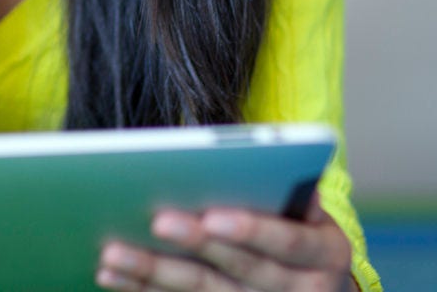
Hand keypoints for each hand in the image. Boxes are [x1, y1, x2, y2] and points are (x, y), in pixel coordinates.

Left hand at [96, 192, 354, 291]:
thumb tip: (271, 159)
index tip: (211, 215)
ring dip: (153, 274)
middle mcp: (299, 291)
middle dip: (194, 246)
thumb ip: (293, 189)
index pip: (285, 242)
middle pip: (238, 270)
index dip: (250, 229)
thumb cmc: (303, 231)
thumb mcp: (313, 213)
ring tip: (112, 253)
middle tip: (155, 221)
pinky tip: (113, 278)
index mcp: (324, 254)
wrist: (319, 289)